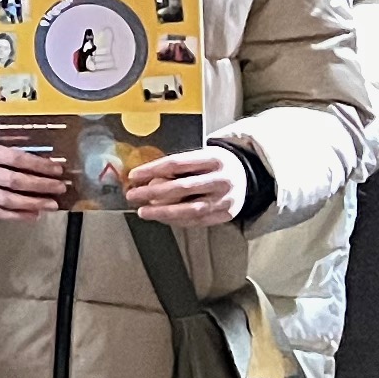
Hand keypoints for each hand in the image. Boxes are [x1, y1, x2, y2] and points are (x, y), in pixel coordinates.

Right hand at [0, 136, 72, 220]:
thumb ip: (13, 152)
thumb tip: (47, 166)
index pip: (15, 158)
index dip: (38, 165)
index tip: (57, 170)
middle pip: (13, 181)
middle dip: (40, 185)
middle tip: (60, 188)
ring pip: (7, 200)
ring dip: (33, 203)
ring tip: (52, 204)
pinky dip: (18, 216)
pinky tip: (34, 215)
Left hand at [124, 144, 251, 226]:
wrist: (245, 175)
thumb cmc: (213, 165)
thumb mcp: (200, 157)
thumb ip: (178, 167)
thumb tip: (144, 178)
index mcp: (214, 158)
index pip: (177, 163)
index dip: (152, 169)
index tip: (134, 175)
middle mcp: (222, 179)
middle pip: (182, 187)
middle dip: (153, 193)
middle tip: (133, 195)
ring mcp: (226, 199)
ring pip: (190, 209)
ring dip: (163, 212)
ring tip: (143, 212)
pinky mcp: (227, 214)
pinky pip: (197, 221)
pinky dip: (177, 221)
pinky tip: (162, 218)